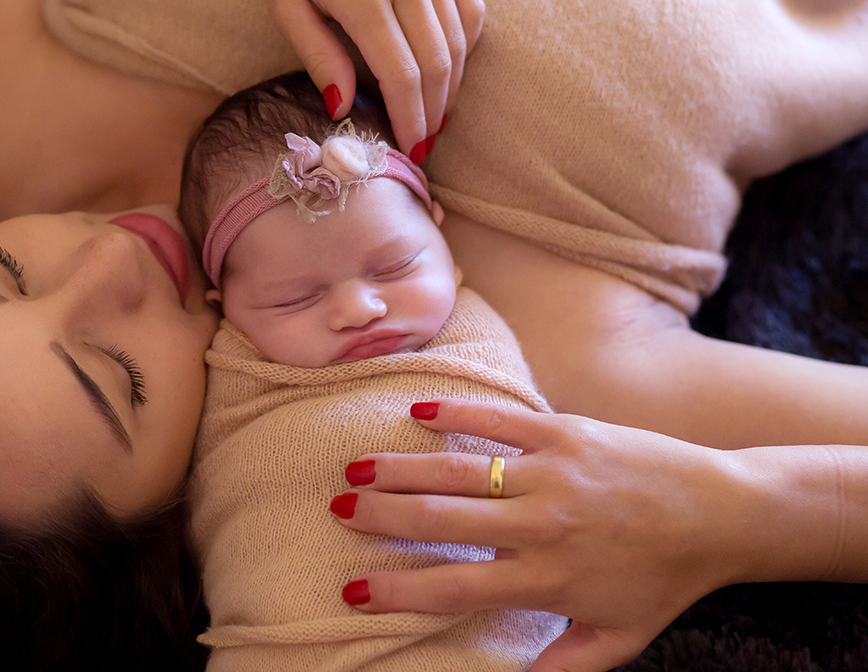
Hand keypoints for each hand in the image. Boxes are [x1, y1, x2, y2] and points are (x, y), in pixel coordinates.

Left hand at [237, 0, 483, 159]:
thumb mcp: (285, 1)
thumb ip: (318, 56)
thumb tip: (343, 109)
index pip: (401, 74)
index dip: (409, 120)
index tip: (409, 152)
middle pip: (437, 64)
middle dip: (434, 114)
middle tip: (425, 146)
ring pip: (459, 41)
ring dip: (452, 87)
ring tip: (436, 117)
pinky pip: (470, 9)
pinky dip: (465, 47)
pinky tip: (449, 72)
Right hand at [331, 400, 752, 671]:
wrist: (722, 512)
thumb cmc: (663, 580)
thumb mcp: (616, 639)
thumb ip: (560, 666)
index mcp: (548, 579)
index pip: (455, 589)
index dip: (398, 591)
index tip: (353, 588)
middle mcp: (543, 525)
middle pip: (443, 521)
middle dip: (382, 518)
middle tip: (338, 510)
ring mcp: (554, 473)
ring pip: (461, 469)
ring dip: (402, 468)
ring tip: (357, 469)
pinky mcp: (567, 431)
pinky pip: (502, 421)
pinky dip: (457, 415)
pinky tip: (417, 412)